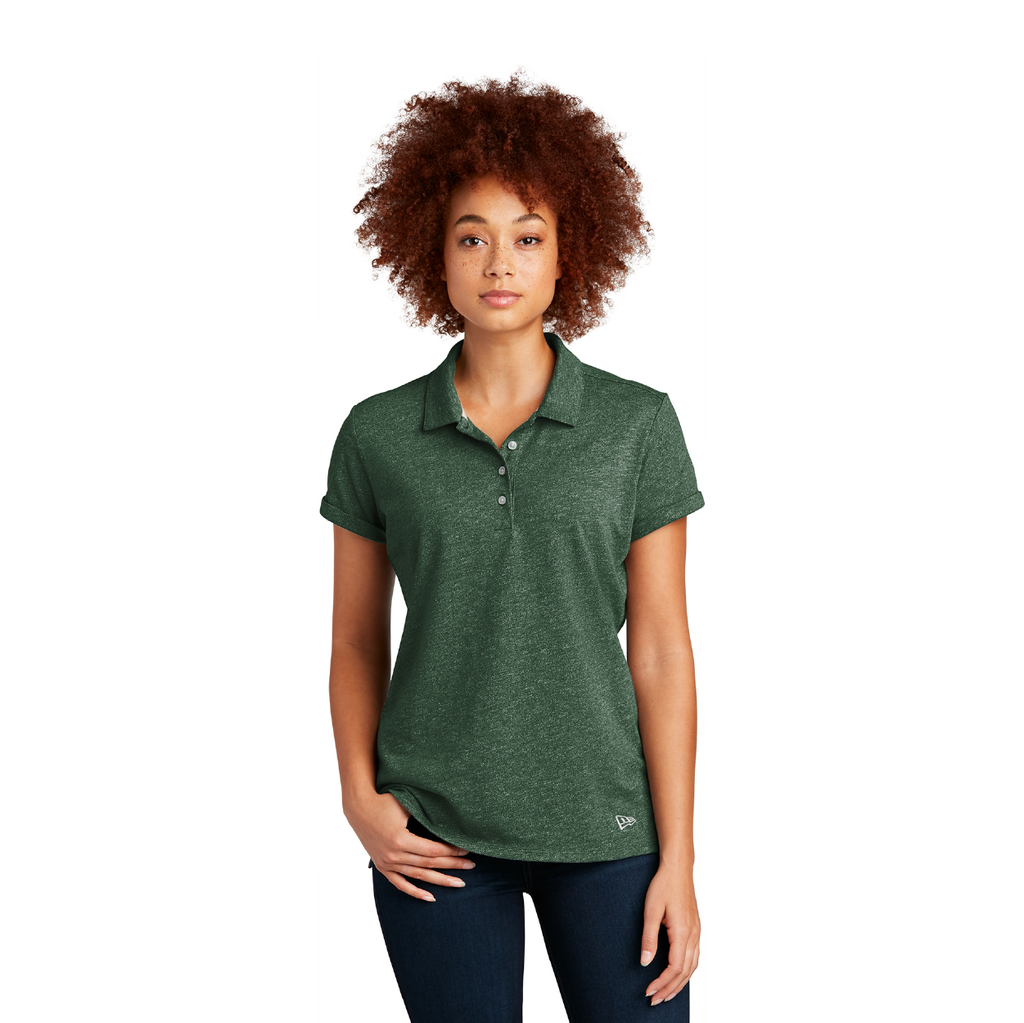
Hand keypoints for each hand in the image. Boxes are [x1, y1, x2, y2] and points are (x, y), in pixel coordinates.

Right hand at [343, 790, 475, 901]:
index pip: (433, 851)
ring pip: (418, 876)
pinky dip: (415, 892)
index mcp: (400, 839)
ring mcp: (387, 863)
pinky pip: (400, 884)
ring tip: (459, 883)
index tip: (466, 850)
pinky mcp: (382, 866)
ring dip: (440, 880)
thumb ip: (425, 813)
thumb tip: (449, 818)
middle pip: (429, 864)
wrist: (358, 806)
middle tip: (471, 866)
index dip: (451, 851)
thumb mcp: (406, 803)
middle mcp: (394, 855)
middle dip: (452, 866)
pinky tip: (430, 898)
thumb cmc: (384, 800)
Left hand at [640, 862, 699, 1004]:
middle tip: (655, 1000)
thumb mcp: (651, 910)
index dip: (662, 982)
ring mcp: (697, 932)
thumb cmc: (664, 885)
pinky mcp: (696, 928)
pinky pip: (695, 957)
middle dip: (670, 989)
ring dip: (680, 983)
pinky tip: (678, 975)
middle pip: (685, 972)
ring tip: (666, 994)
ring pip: (693, 967)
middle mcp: (694, 935)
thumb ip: (648, 938)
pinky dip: (687, 971)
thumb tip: (645, 962)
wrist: (678, 868)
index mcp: (683, 932)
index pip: (675, 968)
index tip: (649, 991)